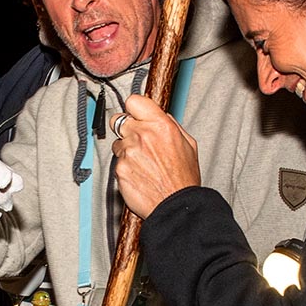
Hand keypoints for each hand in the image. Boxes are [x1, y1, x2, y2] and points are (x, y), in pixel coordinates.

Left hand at [111, 94, 200, 217]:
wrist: (175, 205)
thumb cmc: (183, 178)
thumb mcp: (188, 144)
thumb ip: (171, 124)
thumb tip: (160, 115)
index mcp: (160, 125)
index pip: (134, 101)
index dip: (134, 108)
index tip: (136, 114)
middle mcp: (142, 135)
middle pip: (118, 119)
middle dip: (125, 127)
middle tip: (136, 138)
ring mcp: (128, 152)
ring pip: (117, 142)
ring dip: (125, 149)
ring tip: (143, 162)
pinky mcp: (119, 168)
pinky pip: (117, 161)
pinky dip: (125, 166)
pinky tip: (139, 173)